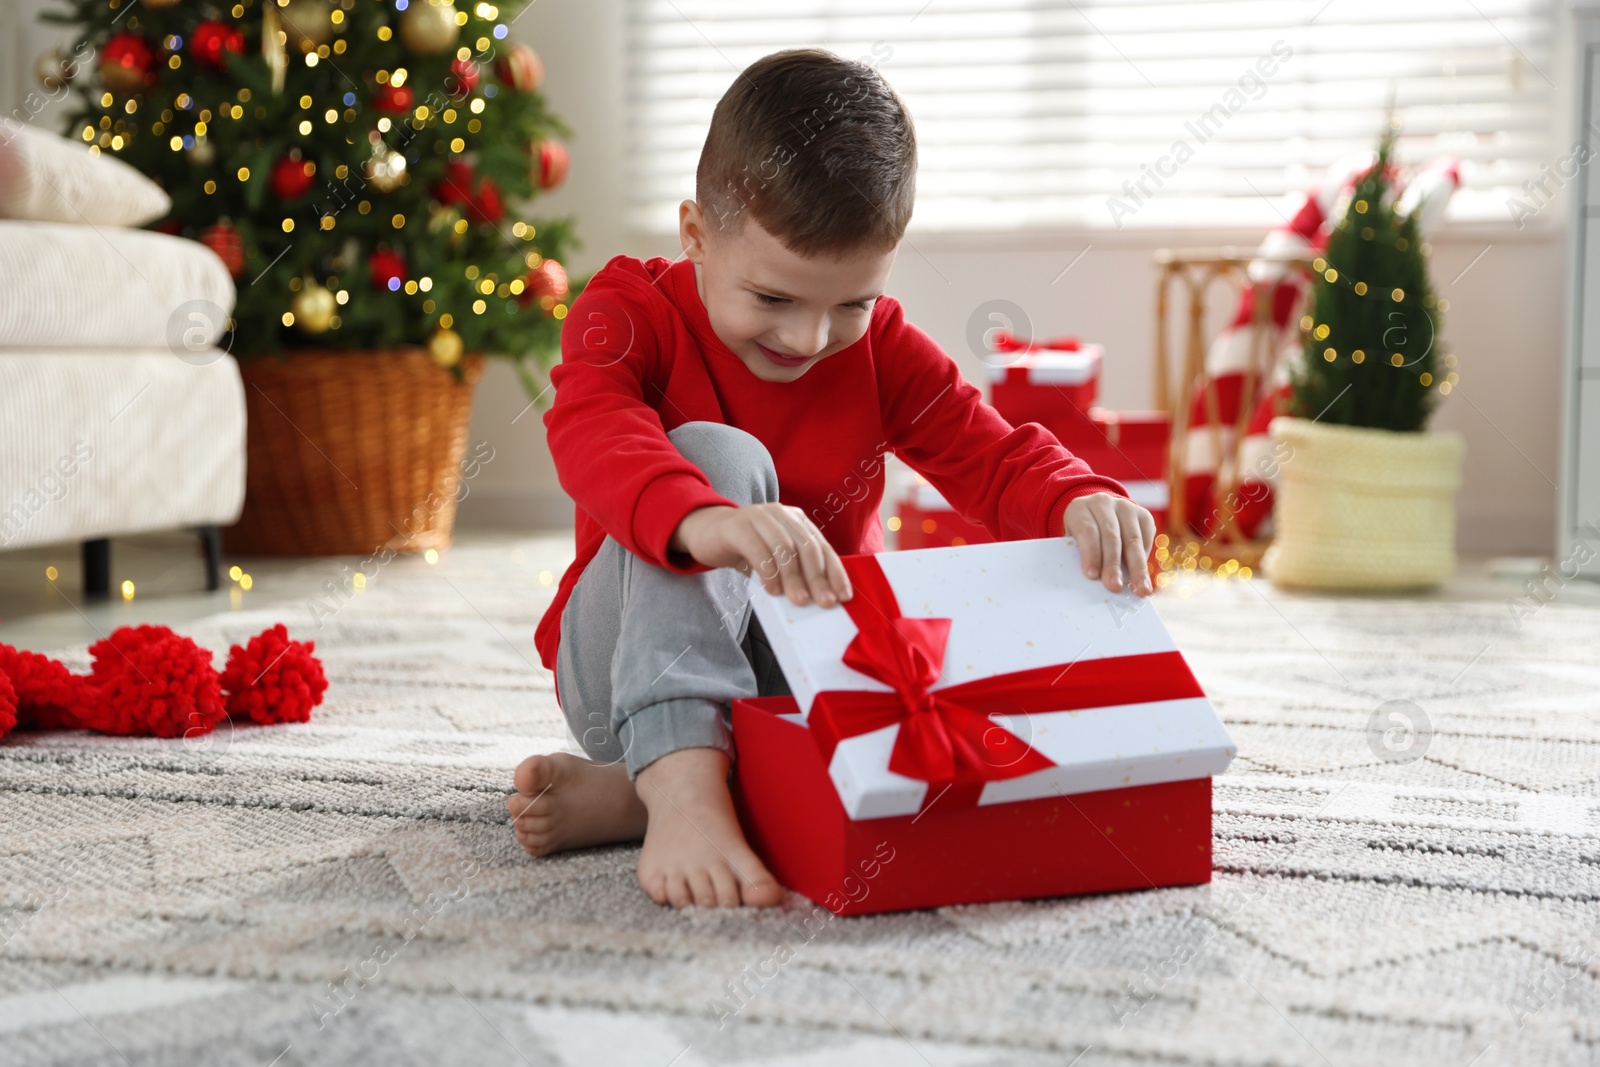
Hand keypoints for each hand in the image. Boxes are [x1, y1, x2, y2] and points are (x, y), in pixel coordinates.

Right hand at [670, 504, 852, 606]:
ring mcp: (758, 517)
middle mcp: (781, 515)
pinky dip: (768, 573)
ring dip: (794, 578)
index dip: (835, 572)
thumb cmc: (746, 549)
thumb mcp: (775, 556)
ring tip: (798, 601)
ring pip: (784, 548)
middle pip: (807, 547)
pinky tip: (771, 591)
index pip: (822, 546)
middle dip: (818, 577)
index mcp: (797, 521)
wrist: (706, 532)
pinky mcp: (737, 526)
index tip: (842, 596)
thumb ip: (795, 569)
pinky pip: (758, 550)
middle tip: (823, 602)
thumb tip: (817, 598)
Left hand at [1063, 492, 1155, 595]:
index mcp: (1079, 508)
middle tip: (1114, 586)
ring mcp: (1125, 506)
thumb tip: (1093, 580)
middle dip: (1113, 564)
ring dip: (1136, 566)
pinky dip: (1145, 559)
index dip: (1090, 553)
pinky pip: (1146, 539)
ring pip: (1132, 538)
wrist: (1100, 514)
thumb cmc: (1082, 536)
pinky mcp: (1143, 514)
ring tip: (1139, 588)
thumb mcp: (1073, 541)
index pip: (1087, 530)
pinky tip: (1143, 576)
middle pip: (1111, 535)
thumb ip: (1080, 555)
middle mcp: (1103, 502)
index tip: (1092, 575)